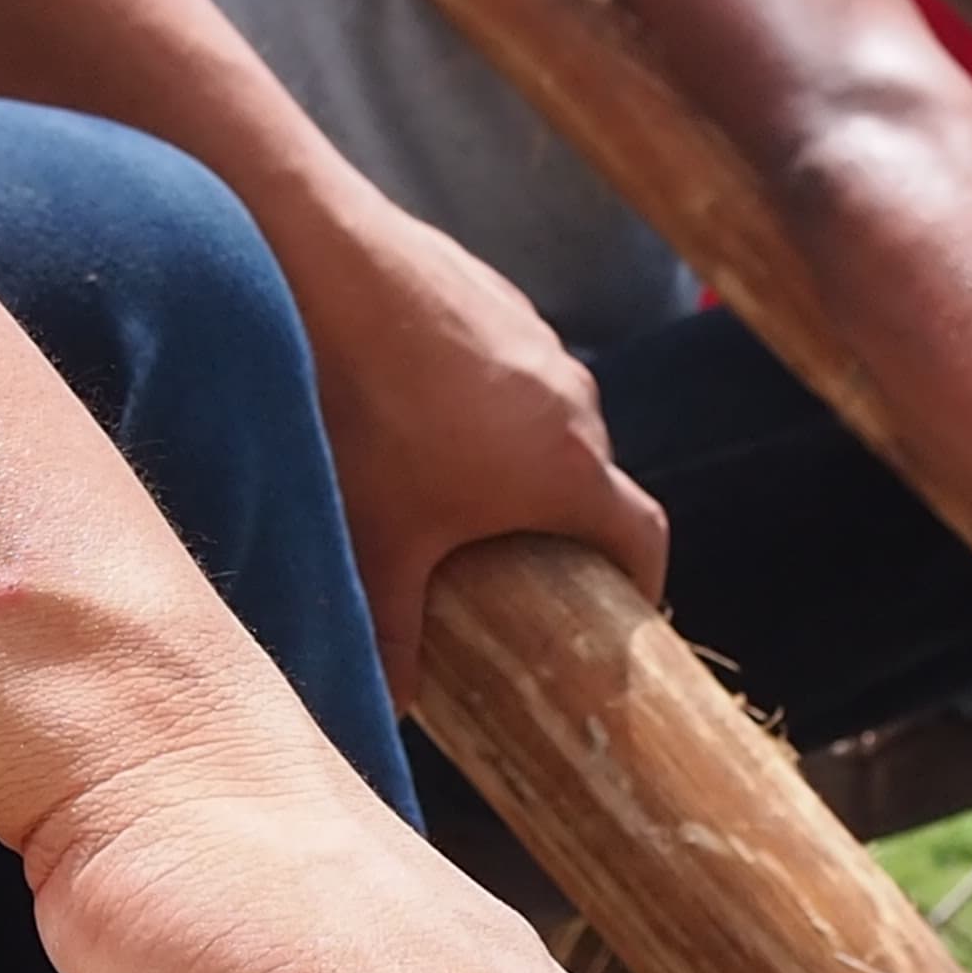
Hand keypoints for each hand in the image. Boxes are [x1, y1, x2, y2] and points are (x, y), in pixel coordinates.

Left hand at [306, 203, 668, 705]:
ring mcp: (540, 342)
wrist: (325, 261)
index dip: (644, 582)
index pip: (646, 539)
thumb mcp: (376, 542)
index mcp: (571, 470)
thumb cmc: (364, 414)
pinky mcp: (496, 297)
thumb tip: (387, 711)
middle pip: (596, 479)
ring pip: (552, 418)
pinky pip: (511, 366)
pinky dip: (486, 399)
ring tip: (457, 486)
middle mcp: (578, 404)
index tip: (624, 608)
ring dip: (524, 456)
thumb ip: (390, 632)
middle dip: (569, 524)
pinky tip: (416, 408)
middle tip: (522, 562)